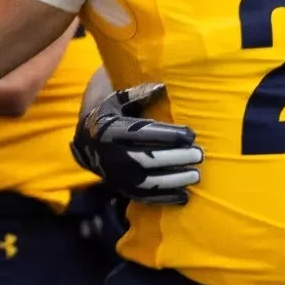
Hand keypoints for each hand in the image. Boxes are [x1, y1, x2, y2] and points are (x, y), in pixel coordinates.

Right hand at [71, 82, 202, 204]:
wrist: (85, 144)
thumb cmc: (108, 118)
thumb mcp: (115, 102)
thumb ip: (137, 95)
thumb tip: (162, 86)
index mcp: (112, 131)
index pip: (144, 134)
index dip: (169, 135)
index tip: (190, 134)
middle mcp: (114, 155)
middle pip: (150, 159)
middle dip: (177, 157)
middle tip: (199, 154)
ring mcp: (118, 176)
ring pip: (150, 181)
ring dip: (176, 179)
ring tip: (195, 174)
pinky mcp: (123, 189)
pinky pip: (146, 197)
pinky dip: (166, 198)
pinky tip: (185, 195)